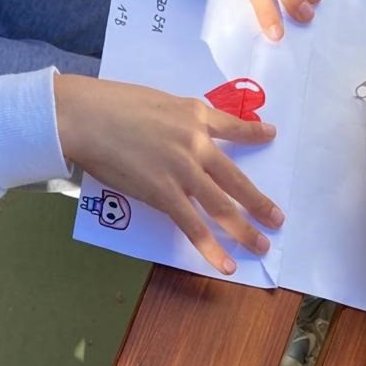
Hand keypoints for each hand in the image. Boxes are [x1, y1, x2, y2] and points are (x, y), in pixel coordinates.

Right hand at [55, 74, 282, 274]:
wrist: (87, 117)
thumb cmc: (110, 104)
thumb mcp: (155, 100)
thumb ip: (173, 119)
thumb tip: (173, 130)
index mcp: (195, 115)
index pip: (232, 126)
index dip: (253, 133)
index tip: (270, 135)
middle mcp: (197, 143)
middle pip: (236, 178)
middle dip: (259, 202)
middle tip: (277, 219)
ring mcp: (184, 170)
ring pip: (222, 206)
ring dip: (245, 229)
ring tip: (262, 246)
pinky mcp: (164, 193)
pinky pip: (194, 225)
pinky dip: (211, 248)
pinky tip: (226, 264)